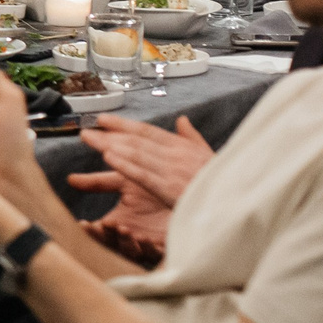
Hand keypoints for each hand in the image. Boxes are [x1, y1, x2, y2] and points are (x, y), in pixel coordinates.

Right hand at [66, 167, 171, 263]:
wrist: (186, 188)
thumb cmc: (155, 187)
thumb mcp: (123, 182)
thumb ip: (98, 183)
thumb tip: (70, 179)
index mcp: (119, 224)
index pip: (100, 232)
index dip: (91, 231)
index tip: (82, 223)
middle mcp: (132, 237)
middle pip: (112, 244)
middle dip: (104, 238)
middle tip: (97, 227)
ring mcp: (149, 244)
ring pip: (132, 251)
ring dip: (124, 241)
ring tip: (121, 228)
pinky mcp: (169, 247)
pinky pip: (156, 253)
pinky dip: (147, 246)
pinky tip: (141, 237)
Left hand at [80, 113, 211, 207]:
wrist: (238, 202)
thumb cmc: (224, 180)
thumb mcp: (209, 155)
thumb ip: (192, 137)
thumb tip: (182, 120)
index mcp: (182, 147)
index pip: (147, 132)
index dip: (123, 124)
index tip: (102, 119)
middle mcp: (176, 155)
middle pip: (136, 141)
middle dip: (109, 134)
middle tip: (85, 129)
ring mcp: (173, 171)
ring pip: (137, 154)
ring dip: (111, 145)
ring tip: (90, 139)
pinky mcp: (171, 188)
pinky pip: (145, 175)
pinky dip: (126, 165)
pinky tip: (109, 158)